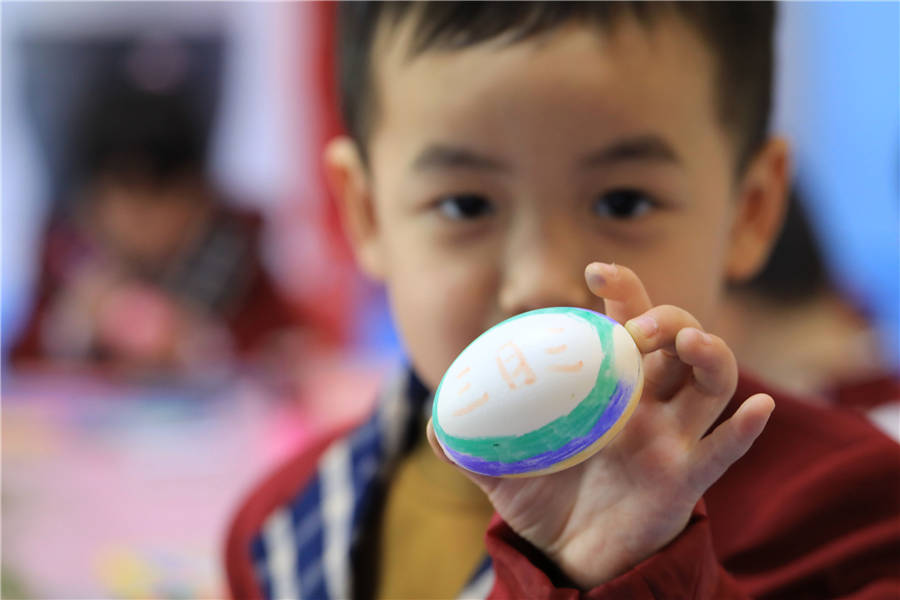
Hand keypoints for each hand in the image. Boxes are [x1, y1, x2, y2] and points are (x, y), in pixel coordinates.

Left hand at [426, 262, 773, 588]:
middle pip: (676, 342)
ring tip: (690, 343)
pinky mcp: (687, 478)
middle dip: (668, 317)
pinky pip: (725, 450)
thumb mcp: (499, 468)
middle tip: (640, 324)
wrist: (568, 557)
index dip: (622, 290)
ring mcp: (672, 438)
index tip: (597, 271)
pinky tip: (758, 407)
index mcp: (606, 387)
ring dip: (710, 355)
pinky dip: (746, 429)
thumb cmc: (543, 500)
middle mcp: (647, 404)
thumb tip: (436, 421)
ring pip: (711, 384)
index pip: (624, 323)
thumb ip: (468, 443)